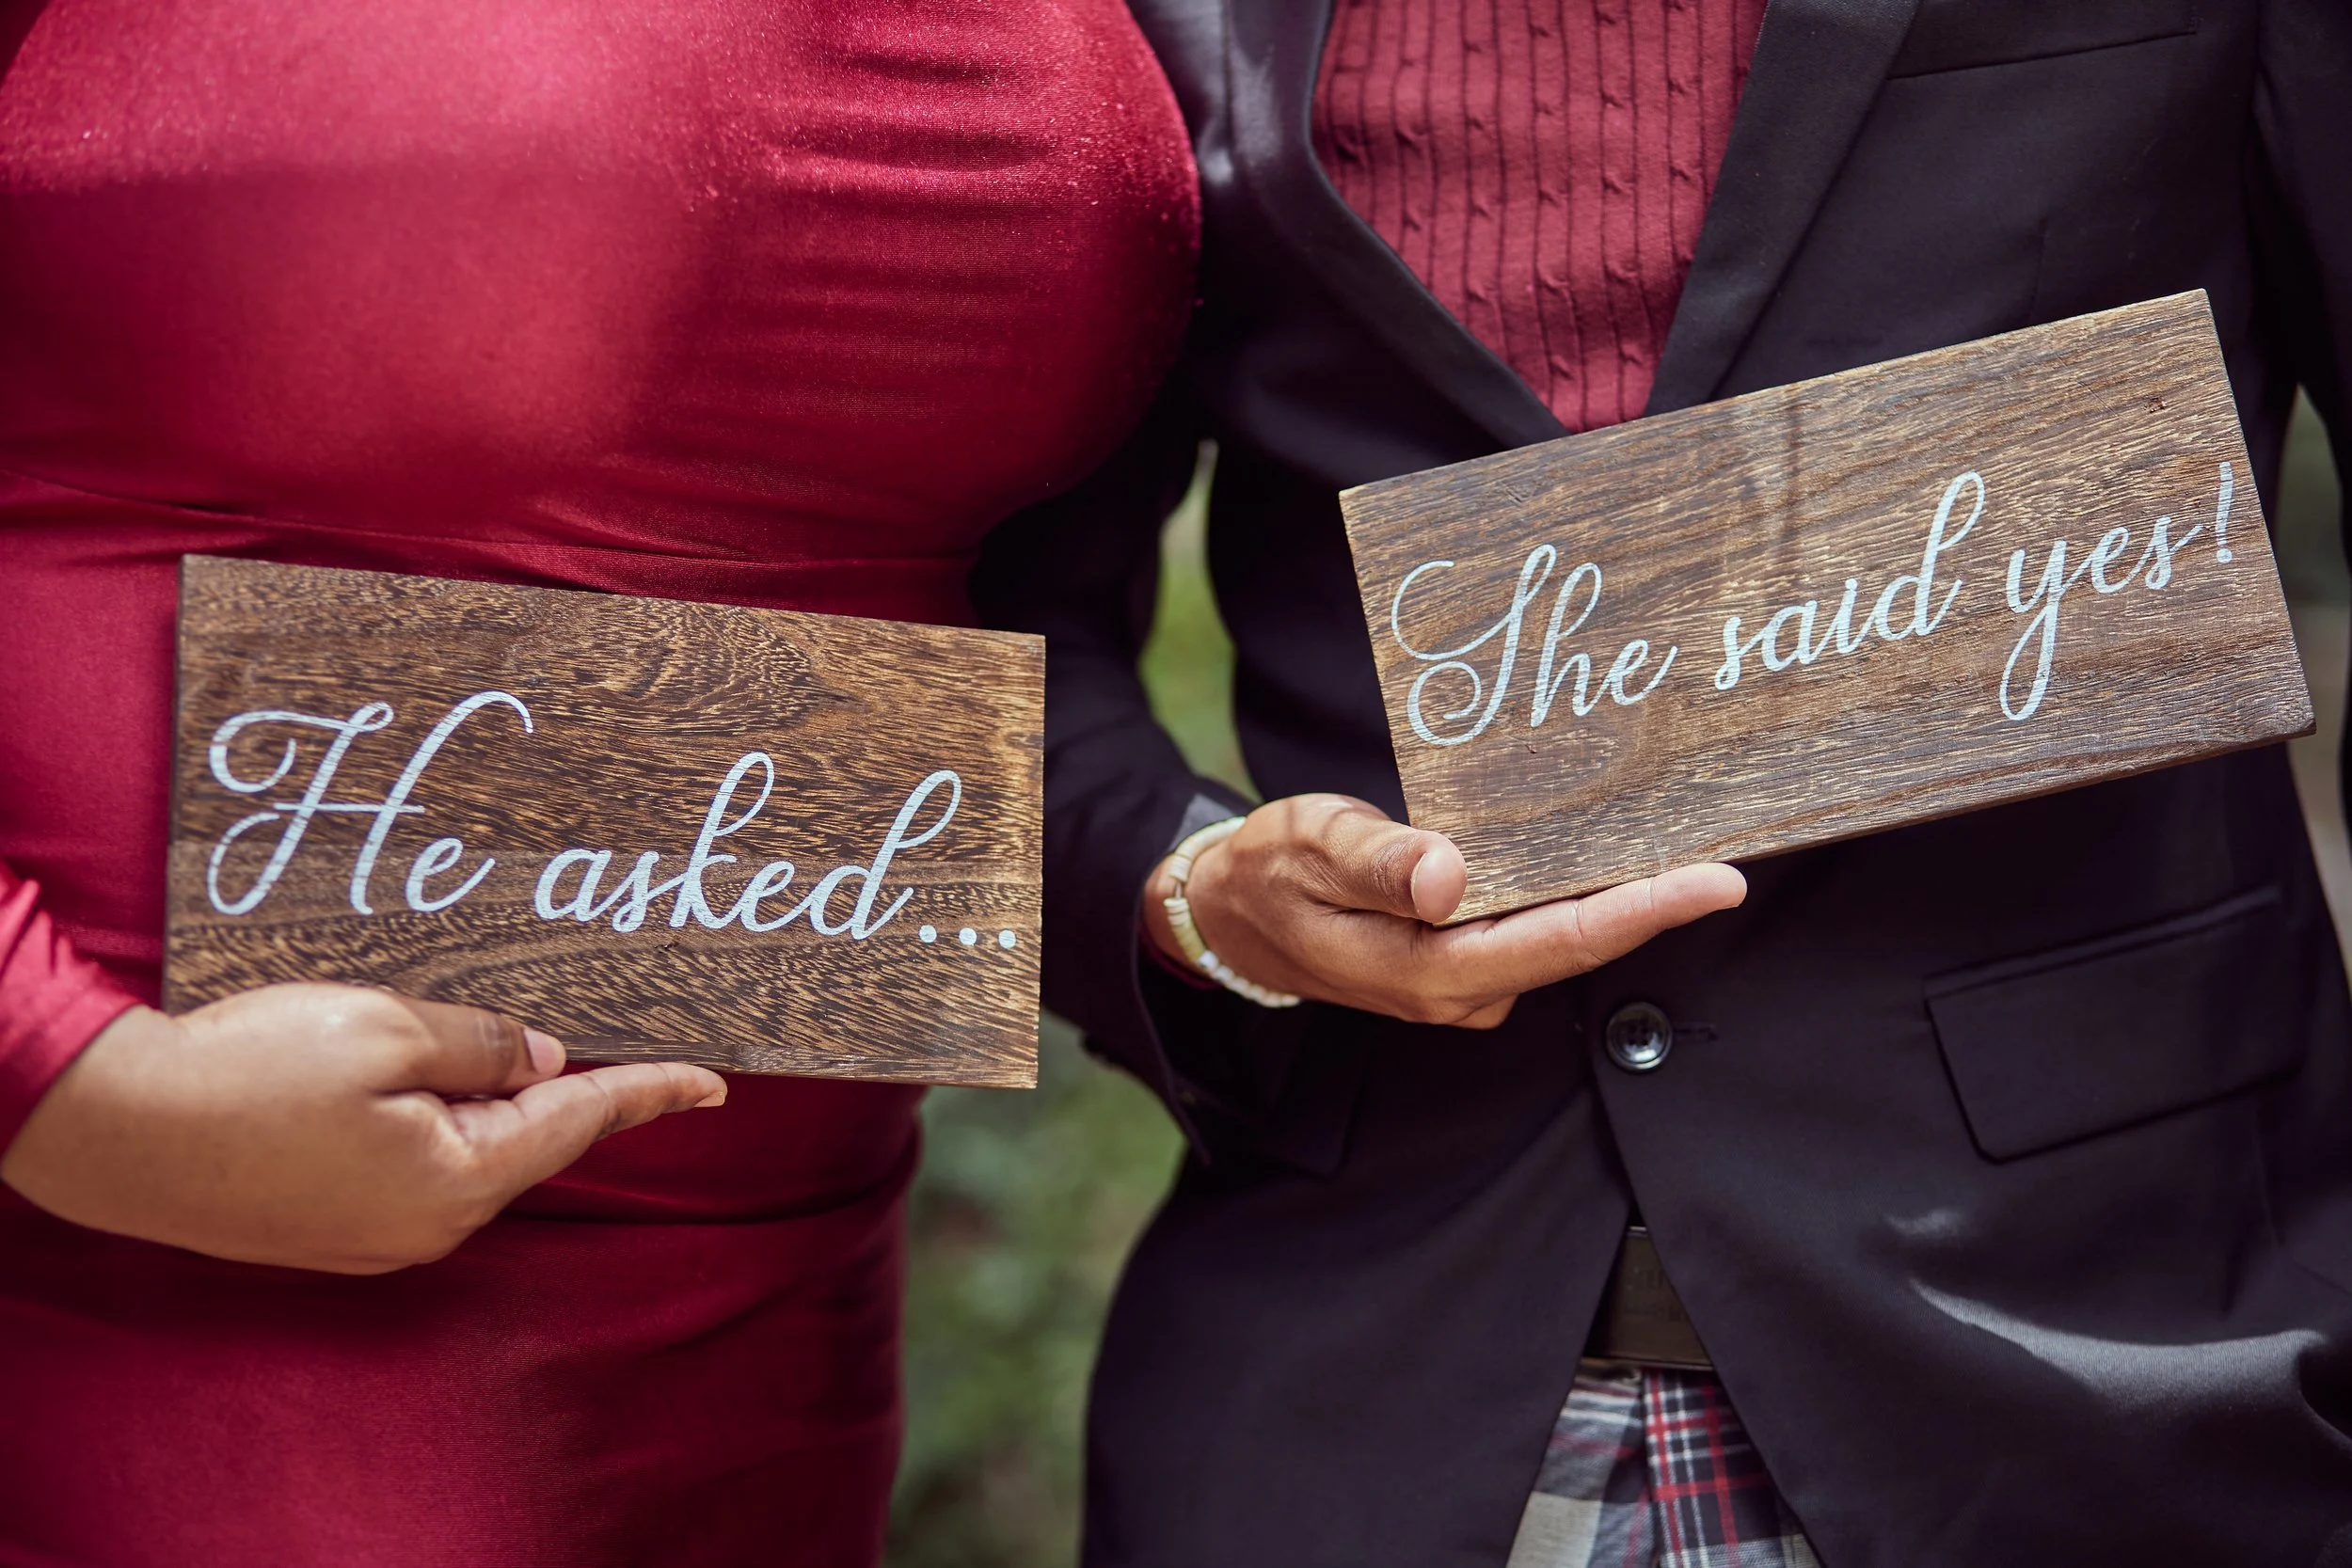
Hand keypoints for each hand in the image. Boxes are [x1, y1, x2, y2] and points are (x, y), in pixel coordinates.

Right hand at [0, 983, 724, 1273]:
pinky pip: (411, 1163)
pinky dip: (430, 1118)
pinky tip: (410, 1079)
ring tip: (479, 1039)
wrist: (111, 1130)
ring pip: (465, 1149)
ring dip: (483, 1097)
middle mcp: (427, 1225)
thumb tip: (544, 1059)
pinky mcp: (327, 1226)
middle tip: (598, 1028)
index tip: (714, 1081)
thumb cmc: (249, 1074)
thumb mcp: (387, 1028)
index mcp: (457, 1178)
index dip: (648, 1091)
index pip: (579, 1122)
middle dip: (558, 1085)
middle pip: (524, 1138)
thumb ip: (483, 1043)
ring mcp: (373, 1235)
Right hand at [1144, 794, 1745, 1028]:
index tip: (1717, 880)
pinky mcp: (1462, 965)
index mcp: (1426, 970)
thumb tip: (1449, 878)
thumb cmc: (1270, 872)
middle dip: (1658, 904)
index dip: (1643, 912)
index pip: (1557, 942)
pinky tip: (1602, 856)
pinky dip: (1575, 898)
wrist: (1229, 917)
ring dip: (1622, 901)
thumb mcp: (1312, 846)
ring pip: (1561, 942)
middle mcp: (1457, 991)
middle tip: (1733, 850)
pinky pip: (1535, 932)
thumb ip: (1380, 863)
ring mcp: (1462, 985)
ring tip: (1686, 842)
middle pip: (1578, 947)